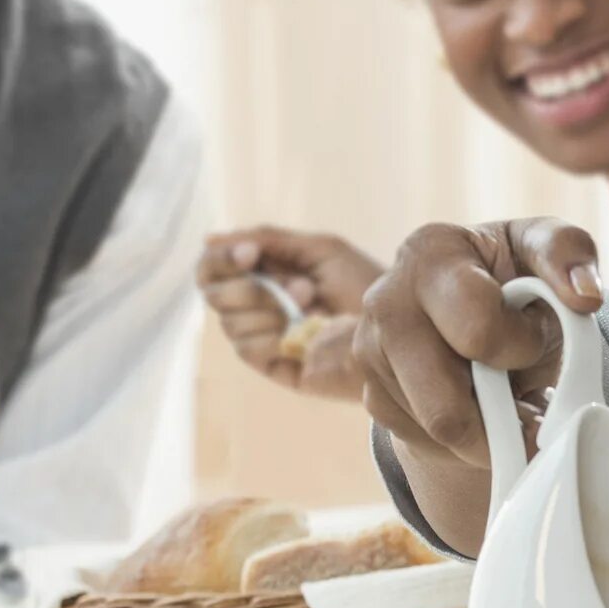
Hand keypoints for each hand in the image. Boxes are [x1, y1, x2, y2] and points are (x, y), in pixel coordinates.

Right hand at [197, 227, 383, 401]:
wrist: (400, 325)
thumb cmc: (367, 285)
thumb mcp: (319, 250)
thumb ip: (268, 240)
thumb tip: (208, 240)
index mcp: (265, 275)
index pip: (213, 268)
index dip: (222, 259)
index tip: (251, 253)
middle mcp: (259, 307)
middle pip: (212, 293)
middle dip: (247, 285)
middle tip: (299, 285)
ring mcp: (267, 339)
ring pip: (229, 321)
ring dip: (269, 306)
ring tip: (312, 302)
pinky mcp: (278, 367)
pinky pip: (247, 349)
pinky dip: (270, 333)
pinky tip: (303, 329)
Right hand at [354, 218, 602, 467]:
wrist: (478, 308)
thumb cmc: (513, 277)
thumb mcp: (544, 251)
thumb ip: (569, 254)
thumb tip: (585, 296)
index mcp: (429, 254)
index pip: (477, 330)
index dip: (520, 346)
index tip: (533, 335)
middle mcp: (385, 304)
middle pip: (446, 407)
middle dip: (501, 411)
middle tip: (523, 387)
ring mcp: (370, 356)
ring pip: (439, 433)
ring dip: (488, 430)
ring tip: (505, 395)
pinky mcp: (373, 398)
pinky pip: (427, 445)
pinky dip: (467, 439)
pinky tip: (479, 406)